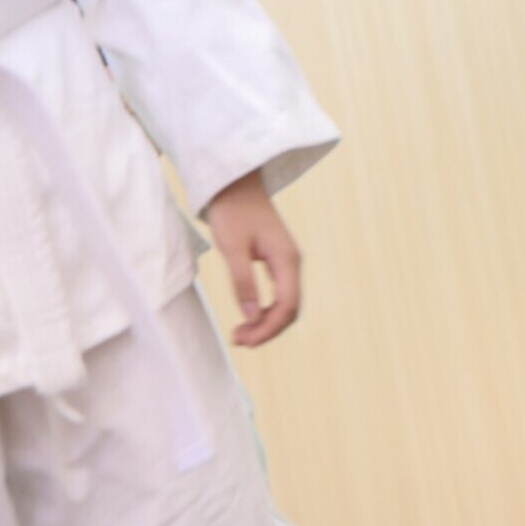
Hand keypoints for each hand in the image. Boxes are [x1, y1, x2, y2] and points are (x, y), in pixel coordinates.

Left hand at [202, 171, 300, 346]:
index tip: (243, 340)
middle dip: (267, 329)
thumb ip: (243, 282)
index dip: (268, 328)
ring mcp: (286, 262)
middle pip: (290, 309)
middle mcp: (292, 263)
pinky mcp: (277, 262)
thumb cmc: (232, 212)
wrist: (235, 185)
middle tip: (237, 340)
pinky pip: (279, 294)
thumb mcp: (232, 248)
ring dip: (266, 322)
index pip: (287, 305)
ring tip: (239, 333)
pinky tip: (248, 316)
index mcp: (287, 259)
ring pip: (286, 303)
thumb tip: (252, 318)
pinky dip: (265, 310)